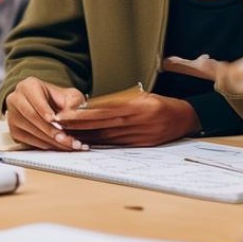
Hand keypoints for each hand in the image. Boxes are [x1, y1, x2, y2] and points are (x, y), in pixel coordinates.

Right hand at [4, 77, 86, 150]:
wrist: (51, 107)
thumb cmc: (59, 100)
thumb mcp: (70, 96)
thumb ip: (71, 103)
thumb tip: (67, 117)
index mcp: (28, 85)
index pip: (34, 97)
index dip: (44, 110)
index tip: (55, 120)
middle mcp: (16, 99)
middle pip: (31, 116)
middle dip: (50, 130)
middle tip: (65, 138)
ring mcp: (12, 116)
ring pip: (30, 130)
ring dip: (49, 140)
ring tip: (67, 144)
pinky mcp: (14, 131)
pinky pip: (28, 141)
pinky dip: (44, 145)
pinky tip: (57, 146)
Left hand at [54, 93, 200, 146]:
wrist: (184, 118)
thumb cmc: (160, 104)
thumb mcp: (142, 96)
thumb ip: (119, 101)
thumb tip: (92, 106)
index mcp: (138, 106)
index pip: (103, 110)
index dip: (82, 113)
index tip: (65, 114)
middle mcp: (138, 121)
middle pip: (102, 125)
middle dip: (78, 126)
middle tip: (58, 125)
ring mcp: (139, 135)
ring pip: (106, 136)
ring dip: (85, 136)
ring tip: (66, 135)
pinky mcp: (140, 145)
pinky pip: (115, 144)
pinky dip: (99, 143)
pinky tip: (86, 142)